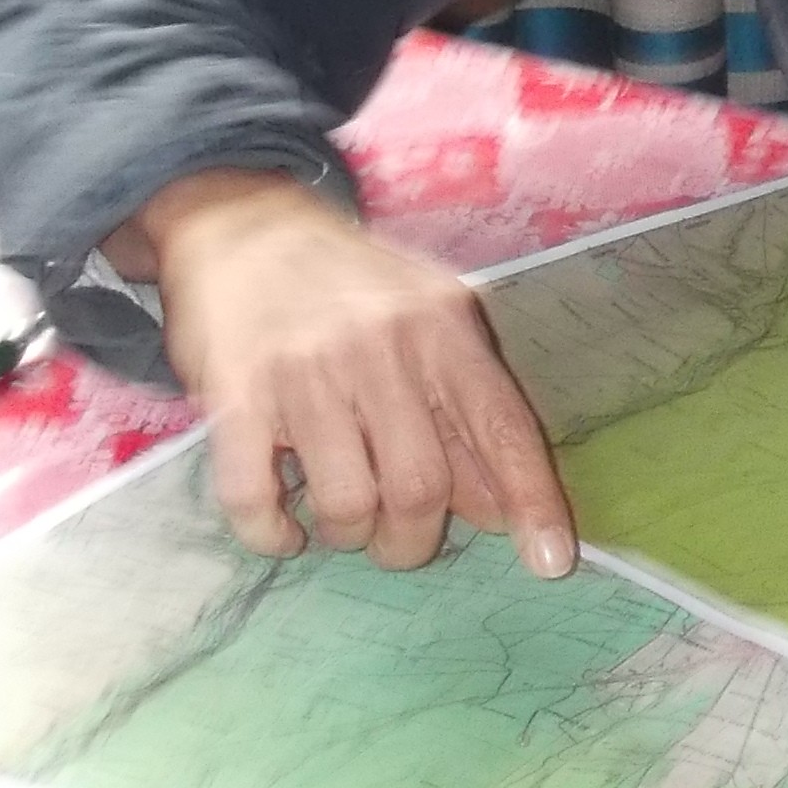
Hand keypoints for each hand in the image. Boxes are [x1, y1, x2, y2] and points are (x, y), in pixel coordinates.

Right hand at [128, 169, 577, 577]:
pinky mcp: (236, 396)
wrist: (243, 224)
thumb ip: (465, 407)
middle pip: (422, 486)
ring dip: (347, 536)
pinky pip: (253, 499)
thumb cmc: (350, 284)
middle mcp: (382, 347)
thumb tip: (499, 509)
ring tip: (342, 521)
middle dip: (413, 539)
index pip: (503, 427)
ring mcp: (306, 372)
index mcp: (443, 327)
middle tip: (396, 539)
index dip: (532, 501)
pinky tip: (283, 530)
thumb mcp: (428, 319)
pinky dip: (271, 535)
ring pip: (347, 502)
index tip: (551, 563)